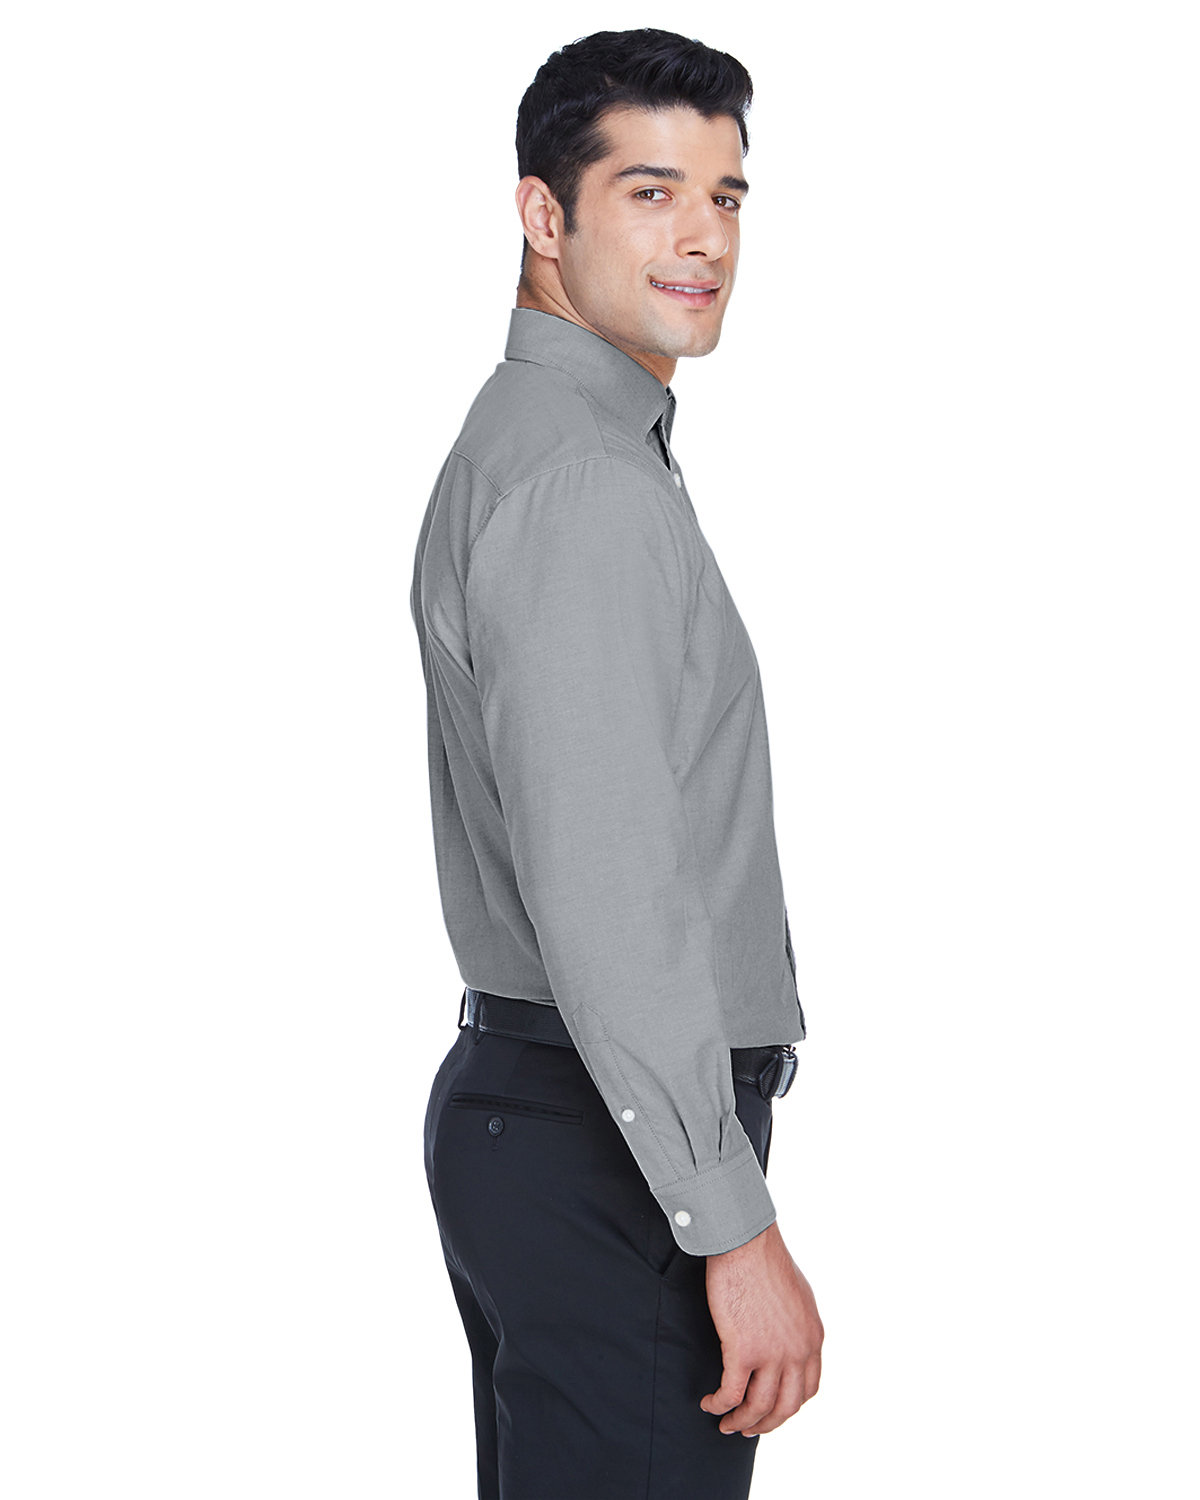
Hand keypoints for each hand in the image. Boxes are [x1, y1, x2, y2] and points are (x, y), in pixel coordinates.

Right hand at [700, 1221, 822, 1435]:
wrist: (746, 1242)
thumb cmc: (764, 1258)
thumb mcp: (797, 1294)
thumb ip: (796, 1322)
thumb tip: (786, 1335)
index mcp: (812, 1338)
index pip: (808, 1388)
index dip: (789, 1405)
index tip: (772, 1410)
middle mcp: (798, 1351)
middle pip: (786, 1407)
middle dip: (766, 1423)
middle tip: (749, 1428)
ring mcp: (772, 1354)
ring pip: (759, 1407)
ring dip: (742, 1423)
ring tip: (726, 1426)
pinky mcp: (743, 1350)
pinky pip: (731, 1394)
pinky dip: (720, 1405)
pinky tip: (709, 1404)